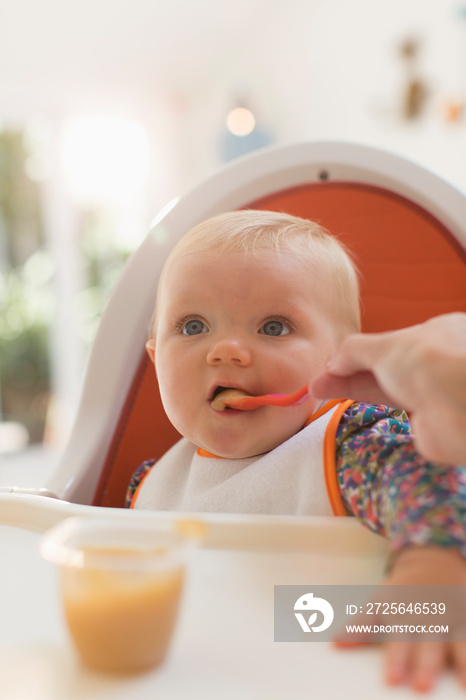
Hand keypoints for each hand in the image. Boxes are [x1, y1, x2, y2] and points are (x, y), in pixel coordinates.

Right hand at [311, 313, 465, 463]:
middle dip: (347, 373)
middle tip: (316, 383)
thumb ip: (354, 350)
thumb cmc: (433, 363)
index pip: (388, 343)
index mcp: (434, 334)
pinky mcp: (430, 427)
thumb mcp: (385, 346)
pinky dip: (372, 414)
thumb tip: (332, 360)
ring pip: (386, 392)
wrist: (463, 408)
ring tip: (318, 393)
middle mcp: (435, 364)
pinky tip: (350, 411)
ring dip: (353, 391)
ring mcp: (433, 395)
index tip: (331, 363)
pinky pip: (395, 419)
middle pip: (382, 368)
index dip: (357, 353)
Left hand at [334, 547, 465, 690]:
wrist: (433, 564)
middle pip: (429, 646)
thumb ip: (361, 625)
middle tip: (422, 687)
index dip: (396, 661)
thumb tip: (335, 644)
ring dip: (463, 664)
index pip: (399, 642)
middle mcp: (431, 618)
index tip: (392, 681)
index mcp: (406, 615)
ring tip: (465, 686)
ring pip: (461, 642)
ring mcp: (455, 619)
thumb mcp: (380, 603)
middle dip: (426, 666)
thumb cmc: (402, 592)